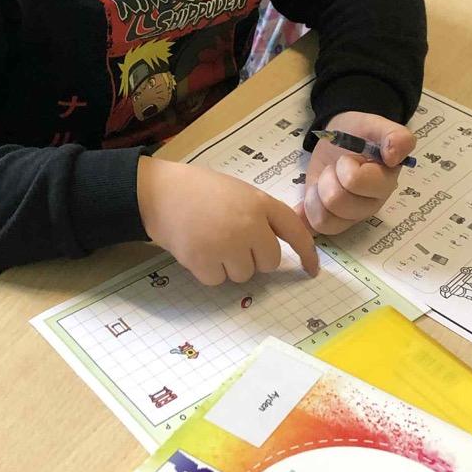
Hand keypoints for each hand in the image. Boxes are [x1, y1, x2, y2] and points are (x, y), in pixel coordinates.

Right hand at [137, 156, 317, 284]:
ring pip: (243, 275)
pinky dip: (208, 271)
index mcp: (260, 203)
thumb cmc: (199, 190)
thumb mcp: (238, 192)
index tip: (312, 270)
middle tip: (230, 240)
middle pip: (268, 262)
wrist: (159, 192)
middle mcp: (249, 225)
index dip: (307, 253)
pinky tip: (197, 249)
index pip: (295, 231)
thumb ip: (260, 215)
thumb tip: (275, 246)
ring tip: (209, 240)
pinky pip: (218, 281)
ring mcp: (227, 244)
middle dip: (254, 258)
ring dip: (229, 265)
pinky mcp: (204, 261)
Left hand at [296, 111, 415, 234]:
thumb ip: (395, 136)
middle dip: (328, 178)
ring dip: (316, 194)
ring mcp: (349, 217)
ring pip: (324, 219)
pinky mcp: (330, 222)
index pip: (355, 182)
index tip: (351, 157)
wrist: (340, 138)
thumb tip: (394, 156)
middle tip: (336, 167)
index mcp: (384, 184)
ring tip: (325, 179)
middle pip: (336, 202)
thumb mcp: (377, 125)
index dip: (346, 166)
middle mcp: (369, 205)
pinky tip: (312, 194)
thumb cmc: (360, 133)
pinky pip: (313, 228)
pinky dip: (305, 212)